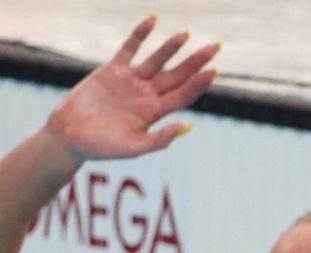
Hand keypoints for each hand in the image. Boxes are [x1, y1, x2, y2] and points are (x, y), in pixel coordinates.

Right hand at [45, 18, 218, 162]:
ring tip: (187, 35)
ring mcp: (131, 82)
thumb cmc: (101, 147)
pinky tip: (152, 21)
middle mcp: (147, 95)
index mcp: (155, 113)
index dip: (199, 84)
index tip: (213, 71)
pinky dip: (139, 36)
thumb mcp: (133, 147)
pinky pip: (129, 49)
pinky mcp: (111, 71)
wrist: (69, 136)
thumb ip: (160, 139)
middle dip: (195, 62)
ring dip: (171, 48)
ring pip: (156, 61)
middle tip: (214, 47)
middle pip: (177, 76)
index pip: (183, 95)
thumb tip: (188, 127)